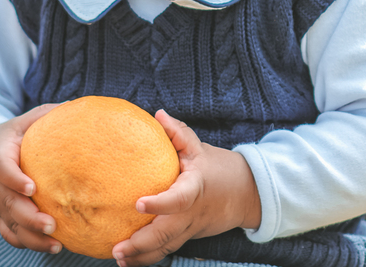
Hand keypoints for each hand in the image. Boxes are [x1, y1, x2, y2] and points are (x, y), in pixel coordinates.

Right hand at [0, 103, 62, 251]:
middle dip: (29, 218)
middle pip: (9, 205)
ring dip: (32, 237)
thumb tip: (75, 105)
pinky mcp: (2, 216)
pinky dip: (28, 244)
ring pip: (11, 225)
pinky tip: (52, 247)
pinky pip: (11, 234)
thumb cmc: (9, 137)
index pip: (2, 169)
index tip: (31, 188)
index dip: (14, 180)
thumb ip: (45, 114)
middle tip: (51, 224)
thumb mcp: (21, 121)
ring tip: (56, 244)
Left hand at [112, 110, 261, 266]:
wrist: (247, 194)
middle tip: (118, 248)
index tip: (138, 204)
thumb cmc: (217, 167)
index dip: (160, 204)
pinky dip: (148, 257)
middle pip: (167, 233)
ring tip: (118, 258)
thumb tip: (158, 114)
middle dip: (141, 244)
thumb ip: (178, 133)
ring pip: (166, 247)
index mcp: (195, 187)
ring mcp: (191, 227)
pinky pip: (168, 249)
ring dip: (142, 256)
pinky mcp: (189, 236)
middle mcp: (192, 212)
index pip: (179, 199)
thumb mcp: (199, 147)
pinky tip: (129, 261)